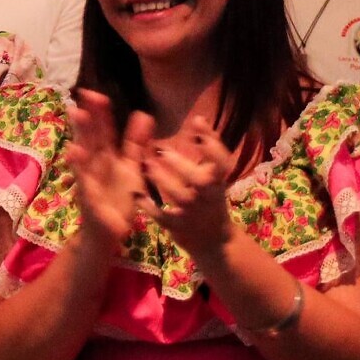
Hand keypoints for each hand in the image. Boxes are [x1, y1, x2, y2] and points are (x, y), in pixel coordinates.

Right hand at [65, 90, 151, 246]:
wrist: (109, 231)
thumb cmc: (119, 199)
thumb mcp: (132, 168)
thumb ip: (136, 144)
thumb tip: (144, 114)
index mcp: (107, 156)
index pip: (104, 130)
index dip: (101, 112)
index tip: (97, 94)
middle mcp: (96, 163)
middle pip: (92, 135)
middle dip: (89, 116)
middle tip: (86, 94)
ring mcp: (88, 176)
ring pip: (84, 150)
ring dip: (80, 133)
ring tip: (77, 113)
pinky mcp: (87, 193)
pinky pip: (82, 177)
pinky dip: (77, 165)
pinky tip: (74, 151)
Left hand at [142, 115, 235, 260]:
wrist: (214, 241)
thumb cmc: (210, 200)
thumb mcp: (214, 176)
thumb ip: (207, 149)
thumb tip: (199, 119)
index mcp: (218, 181)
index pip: (222, 161)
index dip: (212, 144)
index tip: (196, 123)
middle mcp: (208, 196)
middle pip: (201, 180)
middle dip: (182, 164)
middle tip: (162, 149)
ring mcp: (193, 213)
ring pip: (180, 197)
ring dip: (163, 180)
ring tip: (147, 166)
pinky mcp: (177, 227)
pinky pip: (162, 217)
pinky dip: (149, 207)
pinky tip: (137, 194)